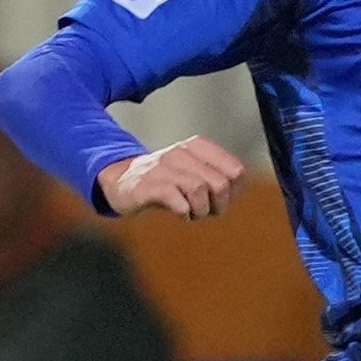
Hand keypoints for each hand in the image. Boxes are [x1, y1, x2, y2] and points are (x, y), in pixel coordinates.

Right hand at [99, 138, 247, 221]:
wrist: (121, 180)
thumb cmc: (165, 181)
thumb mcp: (193, 171)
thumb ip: (217, 176)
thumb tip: (238, 189)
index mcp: (197, 146)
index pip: (236, 171)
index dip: (234, 192)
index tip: (219, 200)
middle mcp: (181, 152)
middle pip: (220, 183)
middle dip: (218, 205)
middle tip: (206, 212)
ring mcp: (163, 167)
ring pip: (199, 190)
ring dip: (201, 211)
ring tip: (193, 214)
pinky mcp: (148, 185)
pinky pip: (176, 199)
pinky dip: (184, 212)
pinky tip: (181, 214)